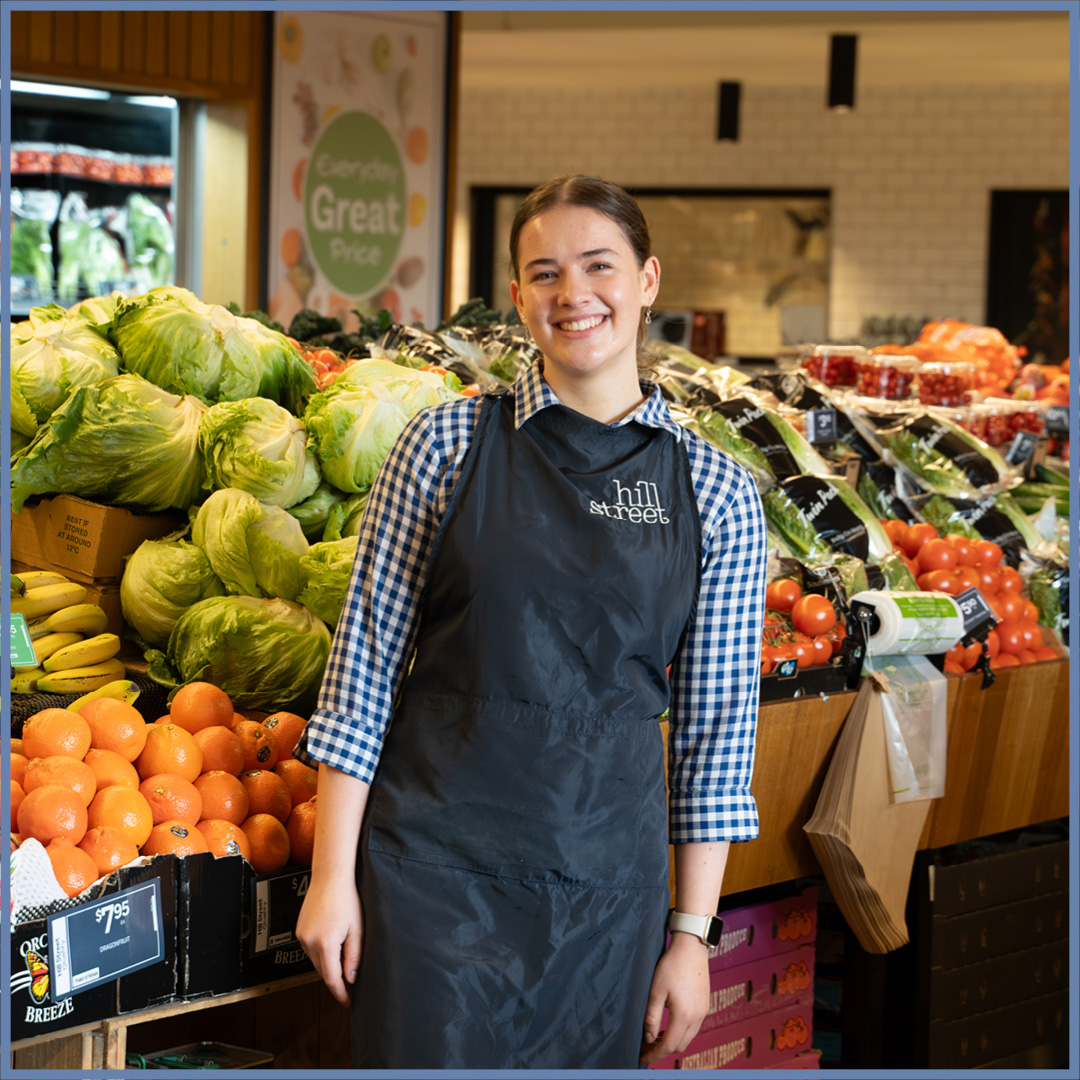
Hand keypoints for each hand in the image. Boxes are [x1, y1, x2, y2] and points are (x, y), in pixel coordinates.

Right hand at [295, 874, 362, 1006]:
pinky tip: (332, 942)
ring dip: (328, 965)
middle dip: (336, 978)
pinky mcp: (298, 931)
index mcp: (325, 944)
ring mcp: (301, 937)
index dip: (341, 993)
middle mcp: (309, 942)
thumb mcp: (357, 929)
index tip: (349, 1001)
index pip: (332, 979)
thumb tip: (351, 979)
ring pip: (316, 962)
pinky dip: (321, 953)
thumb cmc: (347, 899)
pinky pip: (310, 950)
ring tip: (343, 955)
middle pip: (323, 972)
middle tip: (351, 979)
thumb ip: (354, 956)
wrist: (330, 877)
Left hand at [639, 933, 710, 1064]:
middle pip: (679, 1046)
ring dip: (672, 1042)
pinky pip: (693, 1028)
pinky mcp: (704, 1006)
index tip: (641, 1057)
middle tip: (645, 1046)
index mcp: (684, 1016)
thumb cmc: (672, 965)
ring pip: (687, 1039)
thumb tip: (647, 1038)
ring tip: (654, 1036)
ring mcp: (703, 1012)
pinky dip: (680, 1032)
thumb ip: (651, 1017)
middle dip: (661, 1050)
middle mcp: (697, 1018)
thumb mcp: (656, 991)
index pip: (668, 1046)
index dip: (653, 1055)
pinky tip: (668, 1024)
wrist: (691, 947)